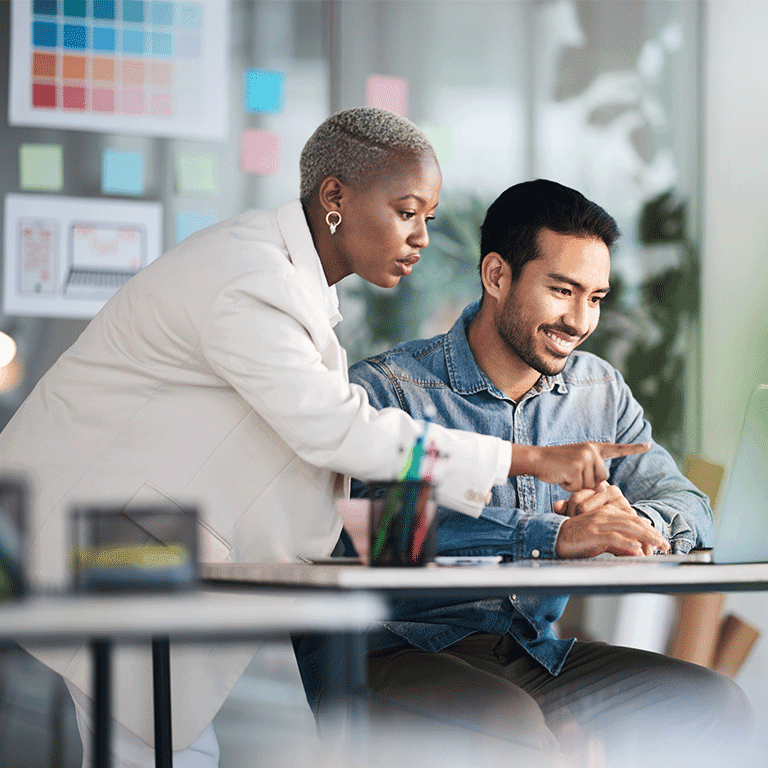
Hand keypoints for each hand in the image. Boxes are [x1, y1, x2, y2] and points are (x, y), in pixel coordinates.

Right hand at [510, 441, 650, 491]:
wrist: (537, 459)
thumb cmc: (556, 465)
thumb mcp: (578, 465)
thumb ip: (592, 474)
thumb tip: (602, 489)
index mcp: (594, 448)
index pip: (617, 449)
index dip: (634, 448)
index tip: (648, 445)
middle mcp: (592, 450)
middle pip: (602, 478)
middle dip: (588, 482)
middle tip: (570, 473)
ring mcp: (585, 458)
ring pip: (591, 485)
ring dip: (577, 485)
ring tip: (565, 474)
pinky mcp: (576, 467)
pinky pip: (579, 487)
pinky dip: (569, 487)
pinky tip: (561, 476)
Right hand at [553, 482, 669, 557]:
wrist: (555, 537)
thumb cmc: (578, 539)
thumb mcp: (602, 539)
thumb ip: (618, 542)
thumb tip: (636, 550)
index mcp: (607, 513)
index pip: (634, 520)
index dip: (649, 530)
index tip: (660, 541)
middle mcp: (605, 515)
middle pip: (634, 522)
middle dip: (653, 534)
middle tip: (665, 544)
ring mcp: (598, 523)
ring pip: (628, 528)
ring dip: (646, 538)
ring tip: (658, 545)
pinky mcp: (592, 533)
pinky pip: (613, 536)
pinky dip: (627, 543)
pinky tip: (637, 548)